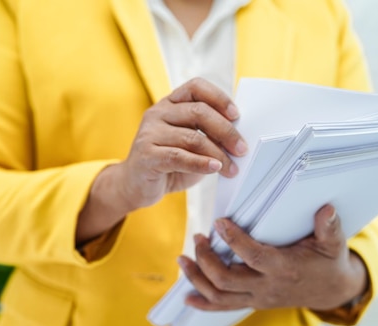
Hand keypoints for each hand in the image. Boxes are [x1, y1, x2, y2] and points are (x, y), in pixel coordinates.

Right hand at [76, 78, 246, 243]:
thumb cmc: (169, 164)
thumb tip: (238, 139)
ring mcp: (149, 133)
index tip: (237, 115)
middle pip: (198, 112)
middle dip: (226, 131)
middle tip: (241, 149)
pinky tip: (215, 169)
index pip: (196, 87)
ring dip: (218, 154)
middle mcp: (158, 113)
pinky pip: (179, 157)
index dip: (219, 98)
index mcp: (170, 103)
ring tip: (231, 168)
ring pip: (192, 138)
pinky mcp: (146, 155)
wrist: (136, 185)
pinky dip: (201, 163)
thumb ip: (209, 137)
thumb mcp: (192, 146)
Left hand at [178, 204, 367, 310]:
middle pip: (226, 279)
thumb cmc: (329, 262)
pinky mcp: (253, 302)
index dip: (234, 240)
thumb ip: (329, 227)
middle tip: (197, 237)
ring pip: (219, 296)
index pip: (253, 256)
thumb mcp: (333, 243)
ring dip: (197, 279)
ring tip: (183, 259)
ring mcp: (258, 298)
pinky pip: (223, 307)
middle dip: (206, 259)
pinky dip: (203, 303)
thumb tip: (327, 209)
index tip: (219, 222)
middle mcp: (267, 287)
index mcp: (284, 269)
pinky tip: (187, 296)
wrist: (331, 291)